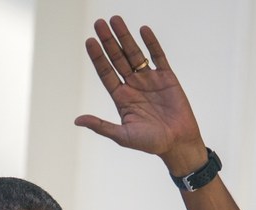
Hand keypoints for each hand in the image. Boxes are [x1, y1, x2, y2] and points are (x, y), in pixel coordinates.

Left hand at [74, 16, 206, 175]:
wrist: (178, 143)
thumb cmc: (149, 143)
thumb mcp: (122, 135)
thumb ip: (101, 126)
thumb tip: (77, 120)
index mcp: (121, 98)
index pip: (105, 73)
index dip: (98, 57)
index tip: (89, 41)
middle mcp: (133, 86)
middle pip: (117, 58)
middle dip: (108, 41)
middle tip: (99, 23)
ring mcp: (150, 80)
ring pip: (135, 54)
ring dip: (125, 37)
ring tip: (116, 20)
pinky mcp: (167, 77)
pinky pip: (158, 56)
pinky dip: (151, 43)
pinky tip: (143, 30)